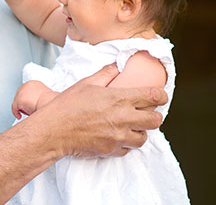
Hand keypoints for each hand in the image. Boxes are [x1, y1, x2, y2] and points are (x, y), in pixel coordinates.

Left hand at [11, 80, 57, 118]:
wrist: (50, 103)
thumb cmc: (49, 102)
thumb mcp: (42, 95)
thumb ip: (36, 97)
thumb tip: (33, 102)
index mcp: (32, 83)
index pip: (24, 91)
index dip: (25, 99)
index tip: (26, 104)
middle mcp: (26, 86)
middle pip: (19, 95)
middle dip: (22, 103)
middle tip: (26, 110)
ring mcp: (22, 92)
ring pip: (16, 102)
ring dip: (20, 108)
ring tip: (27, 112)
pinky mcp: (19, 100)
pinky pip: (14, 107)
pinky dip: (16, 112)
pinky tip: (19, 116)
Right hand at [34, 64, 166, 158]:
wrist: (54, 131)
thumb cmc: (67, 105)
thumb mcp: (86, 83)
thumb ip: (106, 74)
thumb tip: (117, 65)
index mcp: (120, 99)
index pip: (153, 96)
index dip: (161, 96)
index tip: (161, 96)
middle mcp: (123, 118)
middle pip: (155, 120)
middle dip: (154, 115)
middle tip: (146, 112)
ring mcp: (119, 136)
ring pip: (144, 138)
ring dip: (141, 131)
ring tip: (132, 126)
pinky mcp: (111, 150)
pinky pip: (128, 149)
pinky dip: (126, 144)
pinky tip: (118, 136)